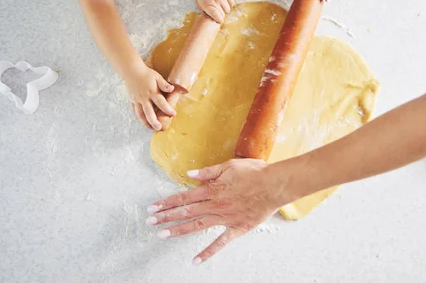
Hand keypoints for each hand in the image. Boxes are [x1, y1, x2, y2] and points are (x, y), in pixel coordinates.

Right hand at [125, 65, 175, 130]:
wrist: (131, 71)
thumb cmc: (146, 74)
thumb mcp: (157, 77)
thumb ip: (164, 84)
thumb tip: (172, 89)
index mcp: (152, 92)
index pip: (161, 102)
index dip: (167, 109)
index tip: (173, 114)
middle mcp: (144, 98)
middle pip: (149, 112)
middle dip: (154, 121)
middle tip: (159, 128)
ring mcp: (137, 100)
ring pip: (140, 114)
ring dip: (145, 122)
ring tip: (151, 128)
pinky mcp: (132, 100)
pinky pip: (134, 111)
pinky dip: (138, 117)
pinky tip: (142, 121)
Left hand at [146, 159, 287, 264]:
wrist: (275, 184)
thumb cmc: (255, 172)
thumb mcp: (229, 165)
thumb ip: (209, 172)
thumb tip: (191, 174)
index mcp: (213, 189)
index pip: (184, 196)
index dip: (167, 202)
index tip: (153, 207)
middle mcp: (215, 205)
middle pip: (186, 211)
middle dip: (167, 216)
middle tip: (150, 222)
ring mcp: (225, 218)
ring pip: (197, 225)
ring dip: (179, 230)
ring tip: (163, 235)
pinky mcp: (236, 228)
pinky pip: (220, 242)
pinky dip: (207, 252)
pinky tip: (195, 261)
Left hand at [194, 0, 234, 22]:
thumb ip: (203, 9)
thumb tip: (210, 18)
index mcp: (206, 3)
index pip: (215, 15)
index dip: (218, 19)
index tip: (219, 20)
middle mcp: (215, 1)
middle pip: (222, 14)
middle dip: (220, 14)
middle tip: (217, 10)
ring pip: (227, 10)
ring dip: (225, 9)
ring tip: (220, 4)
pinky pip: (231, 4)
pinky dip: (229, 3)